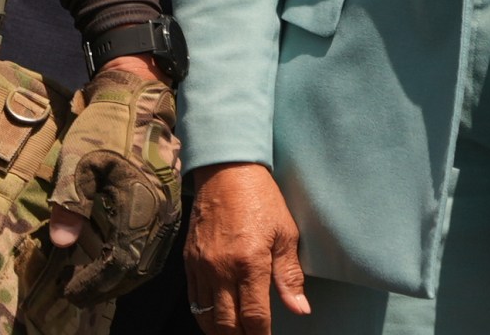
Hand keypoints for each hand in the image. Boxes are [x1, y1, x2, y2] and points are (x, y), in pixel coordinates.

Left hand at [44, 57, 182, 302]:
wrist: (140, 101)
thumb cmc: (106, 127)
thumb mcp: (78, 161)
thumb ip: (70, 204)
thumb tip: (62, 244)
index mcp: (139, 207)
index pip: (118, 262)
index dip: (94, 283)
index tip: (71, 291)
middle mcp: (161, 215)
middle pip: (137, 269)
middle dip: (108, 287)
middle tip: (80, 293)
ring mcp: (169, 212)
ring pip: (149, 261)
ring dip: (123, 277)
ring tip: (96, 282)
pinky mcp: (171, 206)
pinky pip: (155, 245)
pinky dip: (136, 260)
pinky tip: (115, 259)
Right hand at [183, 162, 307, 334]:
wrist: (226, 170)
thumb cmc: (261, 198)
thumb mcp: (285, 233)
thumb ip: (290, 275)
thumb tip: (300, 309)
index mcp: (250, 263)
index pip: (254, 318)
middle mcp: (221, 269)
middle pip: (227, 325)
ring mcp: (202, 266)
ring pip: (206, 316)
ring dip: (220, 332)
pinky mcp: (189, 260)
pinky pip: (192, 299)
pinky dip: (203, 315)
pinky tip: (214, 320)